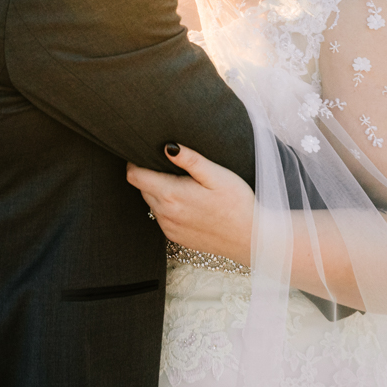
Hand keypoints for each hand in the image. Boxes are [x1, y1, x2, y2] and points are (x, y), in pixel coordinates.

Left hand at [126, 144, 253, 266]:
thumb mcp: (216, 175)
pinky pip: (162, 217)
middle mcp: (164, 214)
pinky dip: (168, 207)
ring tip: (183, 183)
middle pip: (142, 188)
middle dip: (150, 174)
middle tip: (171, 165)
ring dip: (159, 191)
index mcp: (170, 195)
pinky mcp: (176, 237)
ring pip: (151, 202)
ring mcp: (169, 228)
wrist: (251, 239)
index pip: (134, 176)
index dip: (135, 161)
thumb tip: (168, 146)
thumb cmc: (237, 203)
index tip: (147, 152)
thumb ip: (190, 160)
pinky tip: (190, 202)